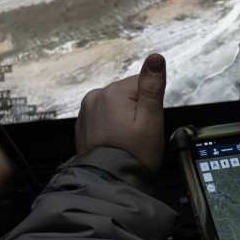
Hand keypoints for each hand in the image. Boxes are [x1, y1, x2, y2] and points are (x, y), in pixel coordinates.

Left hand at [76, 54, 166, 173]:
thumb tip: (155, 58)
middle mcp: (95, 96)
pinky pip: (104, 116)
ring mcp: (86, 110)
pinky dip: (112, 125)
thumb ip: (152, 86)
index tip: (148, 123)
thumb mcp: (152, 119)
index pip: (142, 84)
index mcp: (113, 92)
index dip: (151, 104)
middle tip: (139, 134)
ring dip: (124, 117)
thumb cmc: (134, 153)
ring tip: (127, 139)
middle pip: (128, 93)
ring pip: (116, 104)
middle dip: (137, 110)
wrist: (109, 181)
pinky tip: (116, 141)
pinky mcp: (83, 122)